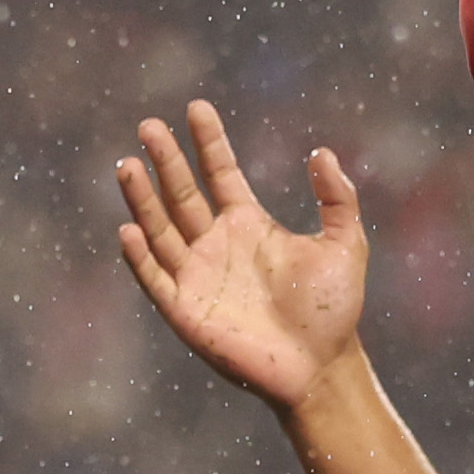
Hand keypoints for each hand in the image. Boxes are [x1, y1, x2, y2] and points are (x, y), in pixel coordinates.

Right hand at [115, 100, 367, 416]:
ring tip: (128, 163)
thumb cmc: (333, 308)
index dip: (207, 142)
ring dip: (143, 198)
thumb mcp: (345, 242)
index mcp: (249, 224)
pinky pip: (156, 277)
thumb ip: (337, 197)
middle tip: (149, 125)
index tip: (196, 107)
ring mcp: (197, 275)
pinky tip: (130, 226)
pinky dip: (141, 254)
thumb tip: (321, 151)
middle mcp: (216, 244)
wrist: (321, 366)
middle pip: (182, 194)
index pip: (220, 173)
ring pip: (161, 228)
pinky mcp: (184, 309)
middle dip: (166, 160)